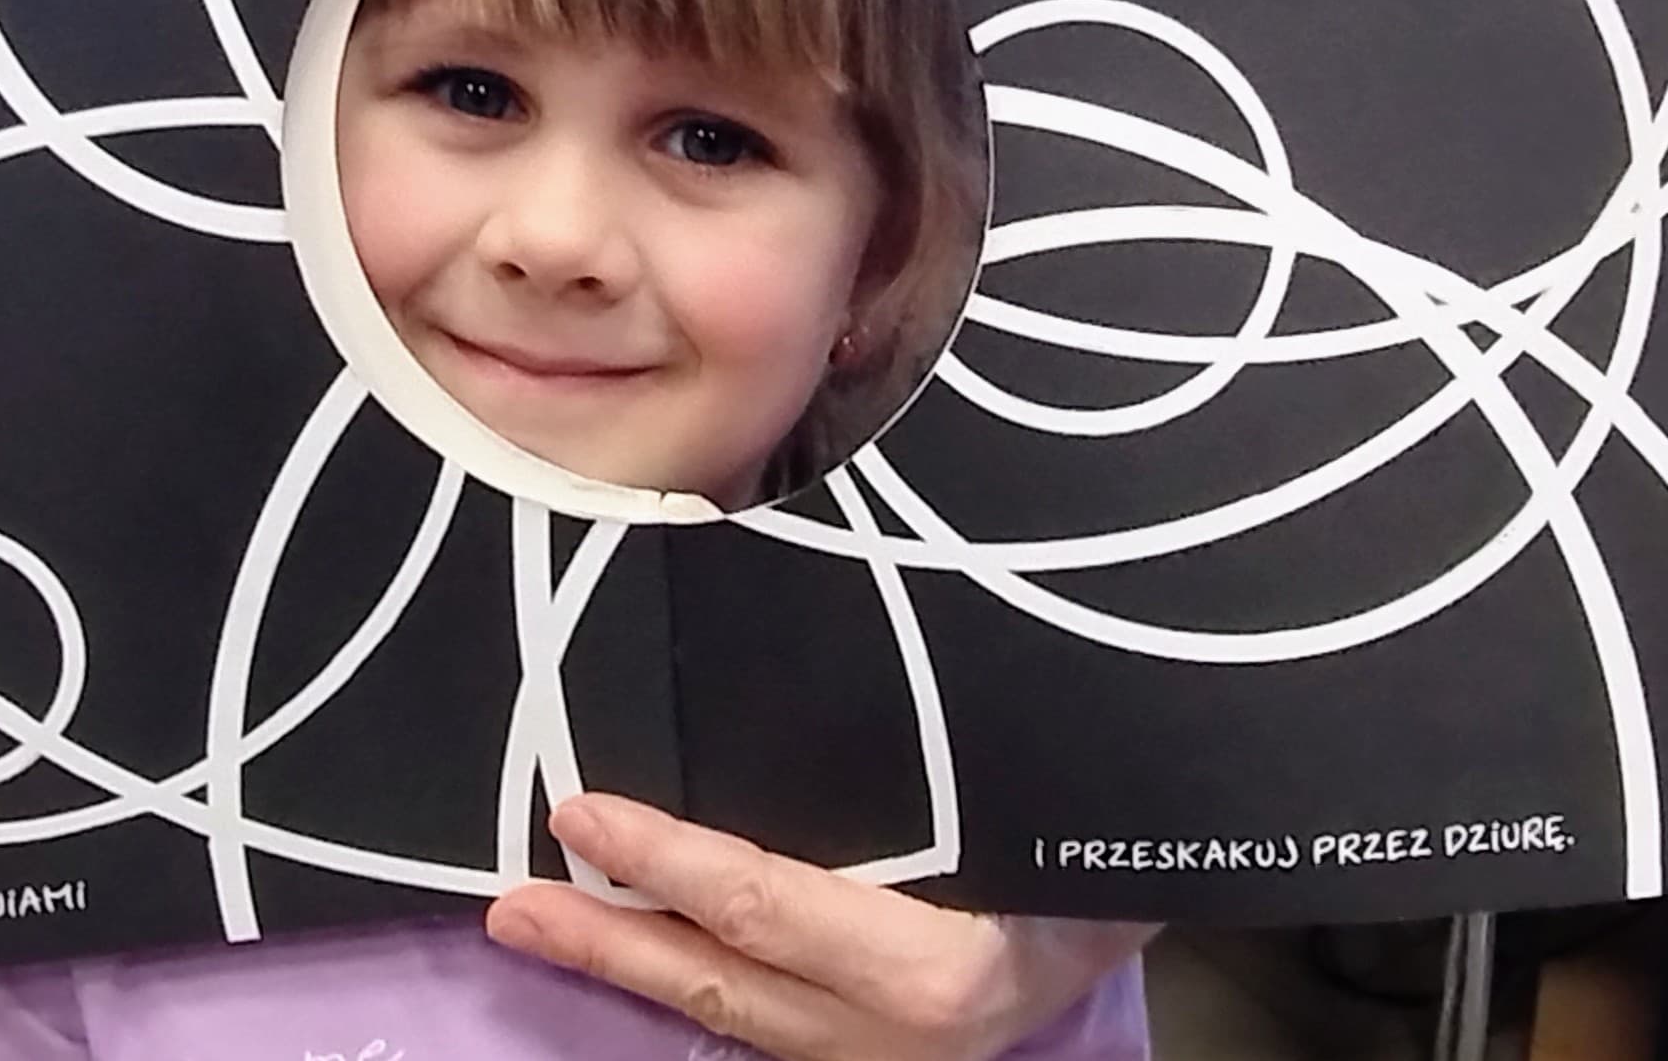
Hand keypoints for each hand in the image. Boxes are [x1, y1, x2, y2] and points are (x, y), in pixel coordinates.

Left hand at [486, 794, 1155, 1060]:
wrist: (1158, 904)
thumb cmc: (1098, 832)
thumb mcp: (1028, 796)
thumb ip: (937, 764)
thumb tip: (829, 647)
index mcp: (937, 967)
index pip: (766, 905)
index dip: (667, 860)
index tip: (583, 810)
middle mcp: (897, 1032)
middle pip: (719, 978)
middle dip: (605, 939)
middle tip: (509, 901)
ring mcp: (876, 1058)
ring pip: (724, 1012)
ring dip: (623, 965)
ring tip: (533, 919)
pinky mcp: (860, 1059)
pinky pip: (754, 1019)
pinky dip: (682, 978)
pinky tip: (623, 944)